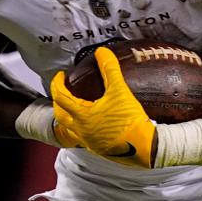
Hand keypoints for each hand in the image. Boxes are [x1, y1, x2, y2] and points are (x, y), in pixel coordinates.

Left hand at [50, 47, 155, 167]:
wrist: (143, 148)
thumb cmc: (129, 120)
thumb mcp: (120, 91)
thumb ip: (110, 70)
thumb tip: (102, 51)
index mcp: (81, 116)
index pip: (60, 96)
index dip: (57, 83)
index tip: (61, 75)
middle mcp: (80, 130)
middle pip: (59, 115)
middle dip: (58, 102)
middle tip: (64, 91)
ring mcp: (88, 142)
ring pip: (70, 128)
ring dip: (69, 116)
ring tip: (76, 107)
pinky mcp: (98, 149)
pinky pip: (83, 137)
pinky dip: (82, 127)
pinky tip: (94, 122)